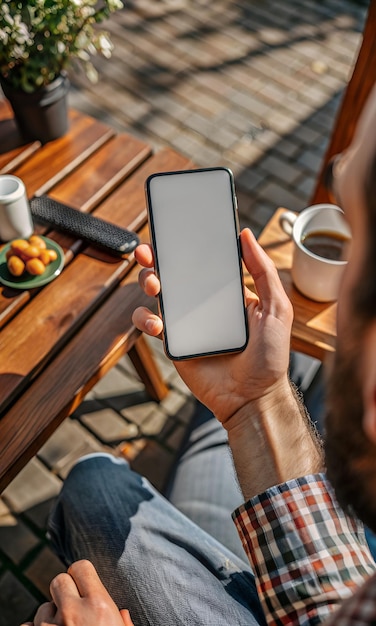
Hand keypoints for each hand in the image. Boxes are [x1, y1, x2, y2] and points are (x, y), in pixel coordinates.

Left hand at [21, 560, 133, 625]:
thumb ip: (122, 622)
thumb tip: (122, 614)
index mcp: (98, 606)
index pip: (81, 567)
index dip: (82, 575)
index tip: (84, 584)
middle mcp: (72, 613)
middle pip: (59, 580)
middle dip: (65, 591)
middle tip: (73, 606)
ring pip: (42, 608)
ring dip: (51, 616)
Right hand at [133, 228, 322, 497]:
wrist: (252, 397)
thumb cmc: (269, 355)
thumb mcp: (276, 307)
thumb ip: (263, 271)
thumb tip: (246, 235)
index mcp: (224, 290)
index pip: (200, 260)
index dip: (182, 244)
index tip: (170, 230)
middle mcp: (201, 301)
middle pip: (170, 272)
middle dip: (153, 259)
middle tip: (148, 254)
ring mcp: (185, 321)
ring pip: (155, 293)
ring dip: (147, 282)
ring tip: (155, 287)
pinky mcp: (173, 341)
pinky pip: (150, 323)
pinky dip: (145, 319)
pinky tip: (158, 325)